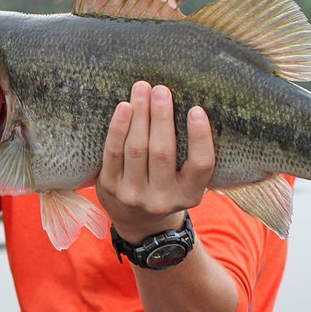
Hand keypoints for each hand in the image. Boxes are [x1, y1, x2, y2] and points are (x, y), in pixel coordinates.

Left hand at [96, 81, 215, 242]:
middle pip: (162, 152)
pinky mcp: (110, 187)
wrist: (138, 222)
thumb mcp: (188, 182)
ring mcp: (133, 195)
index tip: (196, 109)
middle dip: (161, 116)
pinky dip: (118, 128)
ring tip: (142, 89)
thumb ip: (190, 154)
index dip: (200, 137)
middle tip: (161, 90)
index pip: (200, 165)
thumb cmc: (169, 187)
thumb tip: (188, 104)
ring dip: (140, 115)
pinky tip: (124, 107)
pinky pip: (113, 152)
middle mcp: (162, 199)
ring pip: (136, 148)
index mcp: (190, 195)